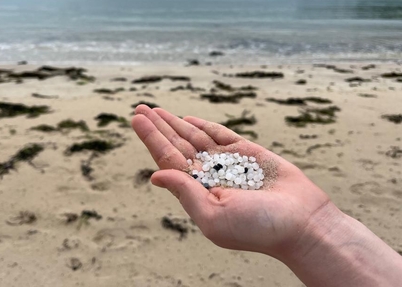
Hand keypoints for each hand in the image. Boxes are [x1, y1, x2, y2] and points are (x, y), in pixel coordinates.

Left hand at [131, 105, 333, 256]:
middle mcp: (208, 176)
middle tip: (139, 109)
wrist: (303, 223)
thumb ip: (185, 193)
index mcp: (197, 192)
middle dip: (158, 127)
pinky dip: (203, 126)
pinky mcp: (247, 152)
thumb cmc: (259, 227)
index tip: (135, 119)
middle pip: (176, 145)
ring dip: (175, 123)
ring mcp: (227, 163)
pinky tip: (187, 119)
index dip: (151, 139)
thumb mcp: (214, 215)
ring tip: (155, 111)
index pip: (167, 160)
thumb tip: (155, 175)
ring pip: (194, 138)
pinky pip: (220, 135)